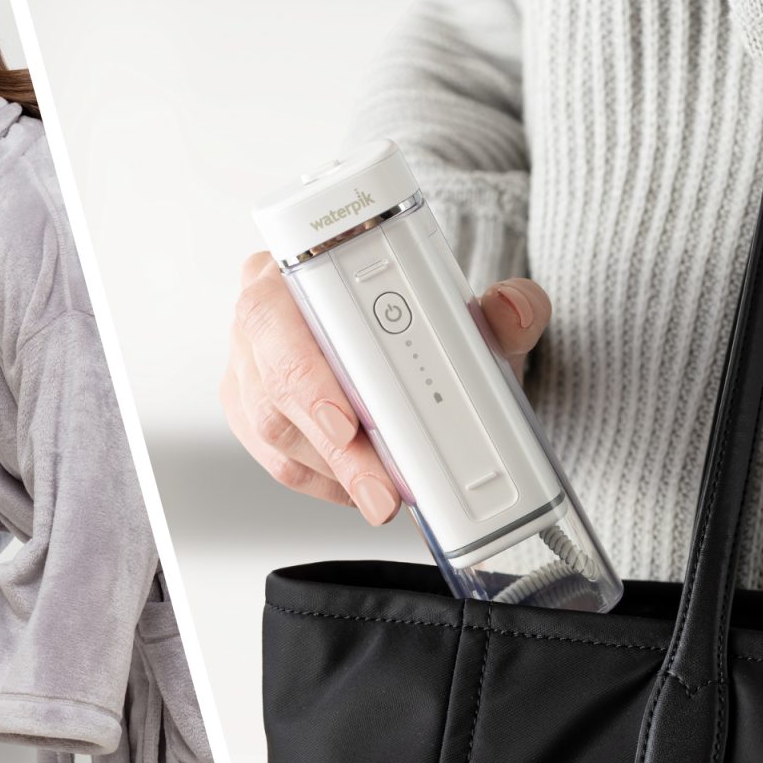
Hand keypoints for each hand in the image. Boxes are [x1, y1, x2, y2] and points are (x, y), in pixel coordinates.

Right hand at [220, 252, 550, 524]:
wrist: (417, 343)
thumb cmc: (426, 319)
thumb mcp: (474, 309)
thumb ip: (506, 305)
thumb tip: (511, 310)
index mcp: (293, 268)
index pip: (276, 314)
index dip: (306, 370)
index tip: (347, 419)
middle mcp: (261, 319)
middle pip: (274, 386)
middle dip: (332, 447)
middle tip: (381, 487)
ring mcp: (251, 372)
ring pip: (275, 432)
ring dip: (335, 472)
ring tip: (387, 494)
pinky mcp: (256, 419)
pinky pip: (282, 462)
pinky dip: (328, 482)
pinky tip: (364, 486)